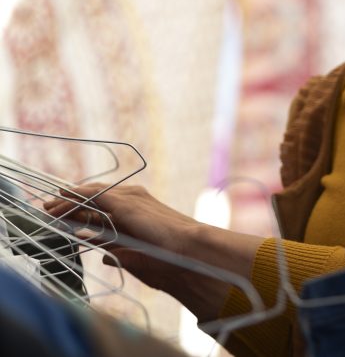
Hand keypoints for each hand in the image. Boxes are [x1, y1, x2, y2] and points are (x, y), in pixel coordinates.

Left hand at [43, 182, 255, 320]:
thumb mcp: (138, 255)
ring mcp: (128, 199)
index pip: (105, 205)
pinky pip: (91, 196)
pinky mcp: (124, 202)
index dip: (83, 208)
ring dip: (68, 200)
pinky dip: (73, 197)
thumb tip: (105, 256)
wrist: (188, 251)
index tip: (63, 214)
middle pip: (95, 197)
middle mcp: (133, 200)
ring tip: (49, 206)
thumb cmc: (170, 259)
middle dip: (72, 202)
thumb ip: (120, 252)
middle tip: (50, 207)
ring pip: (90, 194)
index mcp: (138, 211)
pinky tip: (59, 202)